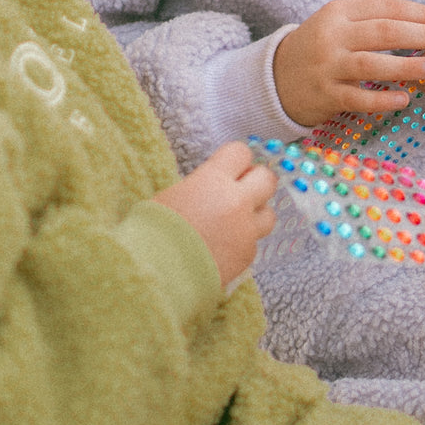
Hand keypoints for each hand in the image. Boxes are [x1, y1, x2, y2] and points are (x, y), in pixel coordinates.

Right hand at [154, 142, 276, 287]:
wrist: (159, 272)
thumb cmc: (155, 230)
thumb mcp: (174, 194)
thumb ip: (201, 186)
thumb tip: (212, 187)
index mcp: (214, 179)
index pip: (241, 153)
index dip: (236, 160)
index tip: (230, 168)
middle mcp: (237, 201)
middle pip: (267, 179)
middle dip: (257, 182)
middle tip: (243, 190)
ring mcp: (246, 230)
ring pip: (269, 214)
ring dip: (256, 215)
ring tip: (237, 222)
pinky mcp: (247, 256)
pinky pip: (254, 243)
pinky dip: (243, 244)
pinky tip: (225, 249)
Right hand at [272, 0, 424, 128]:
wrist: (276, 79)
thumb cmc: (321, 49)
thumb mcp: (341, 25)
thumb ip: (377, 23)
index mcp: (339, 12)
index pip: (386, 7)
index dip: (422, 12)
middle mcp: (332, 35)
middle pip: (383, 31)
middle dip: (424, 34)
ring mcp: (326, 65)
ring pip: (371, 63)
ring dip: (406, 65)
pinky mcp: (324, 94)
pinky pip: (357, 97)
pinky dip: (381, 99)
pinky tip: (404, 99)